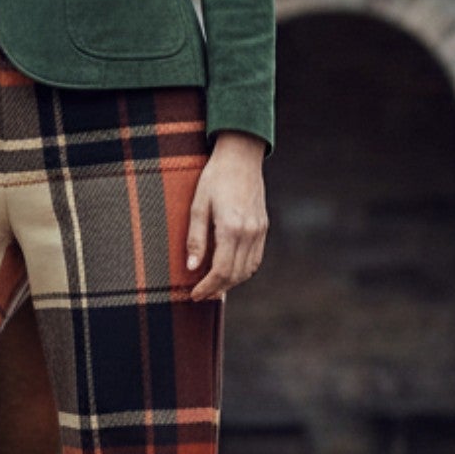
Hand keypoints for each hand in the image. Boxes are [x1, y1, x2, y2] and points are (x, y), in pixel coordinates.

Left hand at [186, 131, 267, 301]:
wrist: (241, 158)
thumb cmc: (214, 179)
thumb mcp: (197, 206)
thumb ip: (195, 239)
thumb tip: (191, 268)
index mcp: (231, 228)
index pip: (221, 270)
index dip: (207, 287)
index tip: (194, 295)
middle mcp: (249, 233)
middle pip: (235, 274)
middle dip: (217, 289)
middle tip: (200, 295)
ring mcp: (259, 231)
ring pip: (248, 270)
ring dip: (231, 282)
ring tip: (213, 287)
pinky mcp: (263, 227)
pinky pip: (256, 258)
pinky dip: (243, 270)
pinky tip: (229, 271)